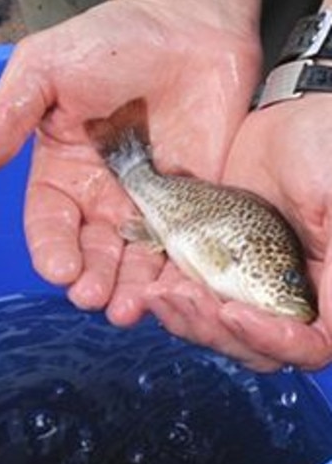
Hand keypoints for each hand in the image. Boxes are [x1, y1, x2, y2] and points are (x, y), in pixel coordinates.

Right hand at [0, 0, 260, 324]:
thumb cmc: (111, 39)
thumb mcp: (43, 70)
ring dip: (132, 290)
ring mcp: (152, 205)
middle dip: (91, 280)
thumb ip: (5, 118)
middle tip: (95, 298)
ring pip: (137, 262)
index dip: (51, 249)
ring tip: (131, 307)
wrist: (189, 18)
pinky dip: (183, 274)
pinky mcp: (201, 204)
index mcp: (60, 174)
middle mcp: (101, 198)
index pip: (48, 223)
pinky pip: (189, 247)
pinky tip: (179, 290)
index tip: (60, 269)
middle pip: (91, 253)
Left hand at [142, 94, 331, 370]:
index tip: (235, 312)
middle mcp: (294, 298)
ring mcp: (252, 287)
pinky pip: (193, 301)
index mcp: (330, 289)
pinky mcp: (217, 271)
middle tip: (182, 297)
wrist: (285, 115)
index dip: (273, 340)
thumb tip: (326, 325)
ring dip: (186, 318)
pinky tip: (149, 286)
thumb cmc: (327, 146)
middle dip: (215, 328)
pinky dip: (171, 300)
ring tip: (157, 293)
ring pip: (218, 329)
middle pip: (255, 347)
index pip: (308, 345)